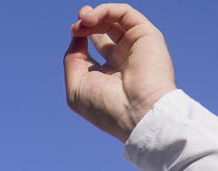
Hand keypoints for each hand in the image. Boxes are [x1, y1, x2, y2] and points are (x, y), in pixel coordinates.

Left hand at [63, 4, 174, 142]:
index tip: (74, 32)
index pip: (95, 51)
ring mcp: (135, 47)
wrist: (137, 113)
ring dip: (95, 16)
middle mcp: (124, 61)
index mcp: (109, 77)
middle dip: (90, 21)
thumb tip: (76, 34)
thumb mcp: (77, 87)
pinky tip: (90, 19)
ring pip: (115, 20)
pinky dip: (105, 11)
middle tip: (80, 19)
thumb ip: (72, 59)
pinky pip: (124, 13)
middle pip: (107, 31)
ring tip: (83, 20)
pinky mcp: (145, 35)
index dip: (82, 38)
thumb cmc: (107, 107)